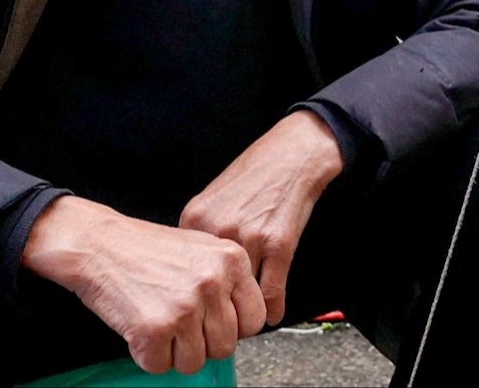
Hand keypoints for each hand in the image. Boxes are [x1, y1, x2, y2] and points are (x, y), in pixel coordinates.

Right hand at [22, 196, 265, 374]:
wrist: (100, 243)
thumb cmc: (146, 248)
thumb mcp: (202, 248)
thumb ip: (227, 280)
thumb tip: (242, 320)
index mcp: (231, 261)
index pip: (255, 319)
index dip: (233, 328)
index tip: (214, 324)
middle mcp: (213, 283)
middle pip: (225, 346)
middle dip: (201, 343)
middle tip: (179, 325)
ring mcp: (185, 307)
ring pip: (195, 362)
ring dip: (174, 352)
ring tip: (160, 324)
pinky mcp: (155, 329)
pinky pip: (160, 366)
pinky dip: (147, 355)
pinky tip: (140, 327)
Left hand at [178, 110, 344, 326]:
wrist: (292, 152)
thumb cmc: (255, 173)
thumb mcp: (214, 197)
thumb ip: (201, 232)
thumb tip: (194, 272)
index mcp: (195, 218)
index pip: (186, 272)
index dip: (195, 294)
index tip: (200, 310)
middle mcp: (218, 229)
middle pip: (212, 288)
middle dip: (218, 312)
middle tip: (223, 325)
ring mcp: (249, 237)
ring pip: (242, 295)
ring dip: (247, 315)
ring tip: (248, 324)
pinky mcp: (279, 243)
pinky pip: (271, 290)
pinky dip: (273, 308)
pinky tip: (273, 313)